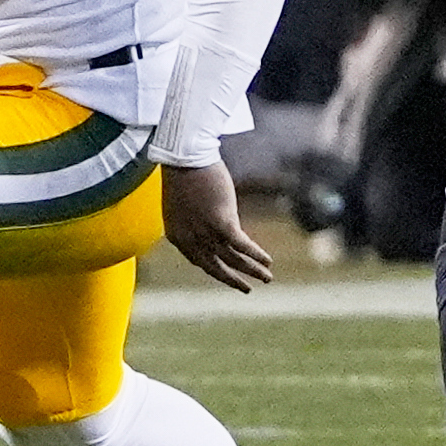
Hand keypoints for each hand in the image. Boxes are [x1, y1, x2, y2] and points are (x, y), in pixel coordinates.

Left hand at [161, 159, 273, 292]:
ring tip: (268, 278)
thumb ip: (193, 219)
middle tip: (247, 289)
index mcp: (177, 236)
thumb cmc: (182, 172)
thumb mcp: (182, 202)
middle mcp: (190, 240)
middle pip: (215, 266)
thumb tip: (209, 222)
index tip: (228, 273)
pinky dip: (256, 255)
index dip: (215, 268)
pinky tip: (268, 261)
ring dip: (252, 270)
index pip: (198, 260)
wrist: (185, 156)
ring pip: (233, 259)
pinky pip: (243, 245)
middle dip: (233, 279)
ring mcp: (206, 233)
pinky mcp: (222, 223)